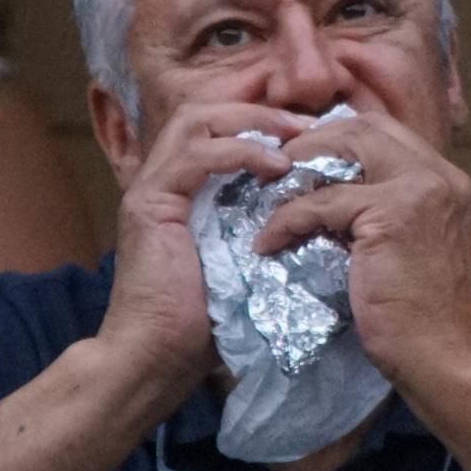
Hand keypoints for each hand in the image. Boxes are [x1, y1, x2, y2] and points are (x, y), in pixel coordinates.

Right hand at [98, 102, 306, 382]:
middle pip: (207, 112)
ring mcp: (152, 187)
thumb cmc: (203, 324)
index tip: (313, 137)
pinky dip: (239, 152)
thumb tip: (321, 218)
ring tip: (295, 138)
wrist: (156, 358)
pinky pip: (196, 156)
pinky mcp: (149, 202)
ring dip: (252, 123)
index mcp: (183, 190)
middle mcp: (163, 179)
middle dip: (262, 112)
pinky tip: (275, 167)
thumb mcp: (247, 263)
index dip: (264, 123)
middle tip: (308, 126)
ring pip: (197, 120)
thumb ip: (266, 231)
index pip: (218, 129)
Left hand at [251, 111, 470, 383]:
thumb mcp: (414, 249)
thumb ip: (389, 214)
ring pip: (344, 152)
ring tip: (271, 200)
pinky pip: (323, 203)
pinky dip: (288, 219)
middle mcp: (442, 177)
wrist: (443, 358)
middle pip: (366, 129)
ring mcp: (421, 190)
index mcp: (451, 184)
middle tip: (280, 171)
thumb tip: (334, 200)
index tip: (307, 163)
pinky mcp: (392, 214)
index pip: (388, 134)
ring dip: (299, 173)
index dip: (342, 140)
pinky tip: (269, 242)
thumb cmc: (424, 319)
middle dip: (316, 143)